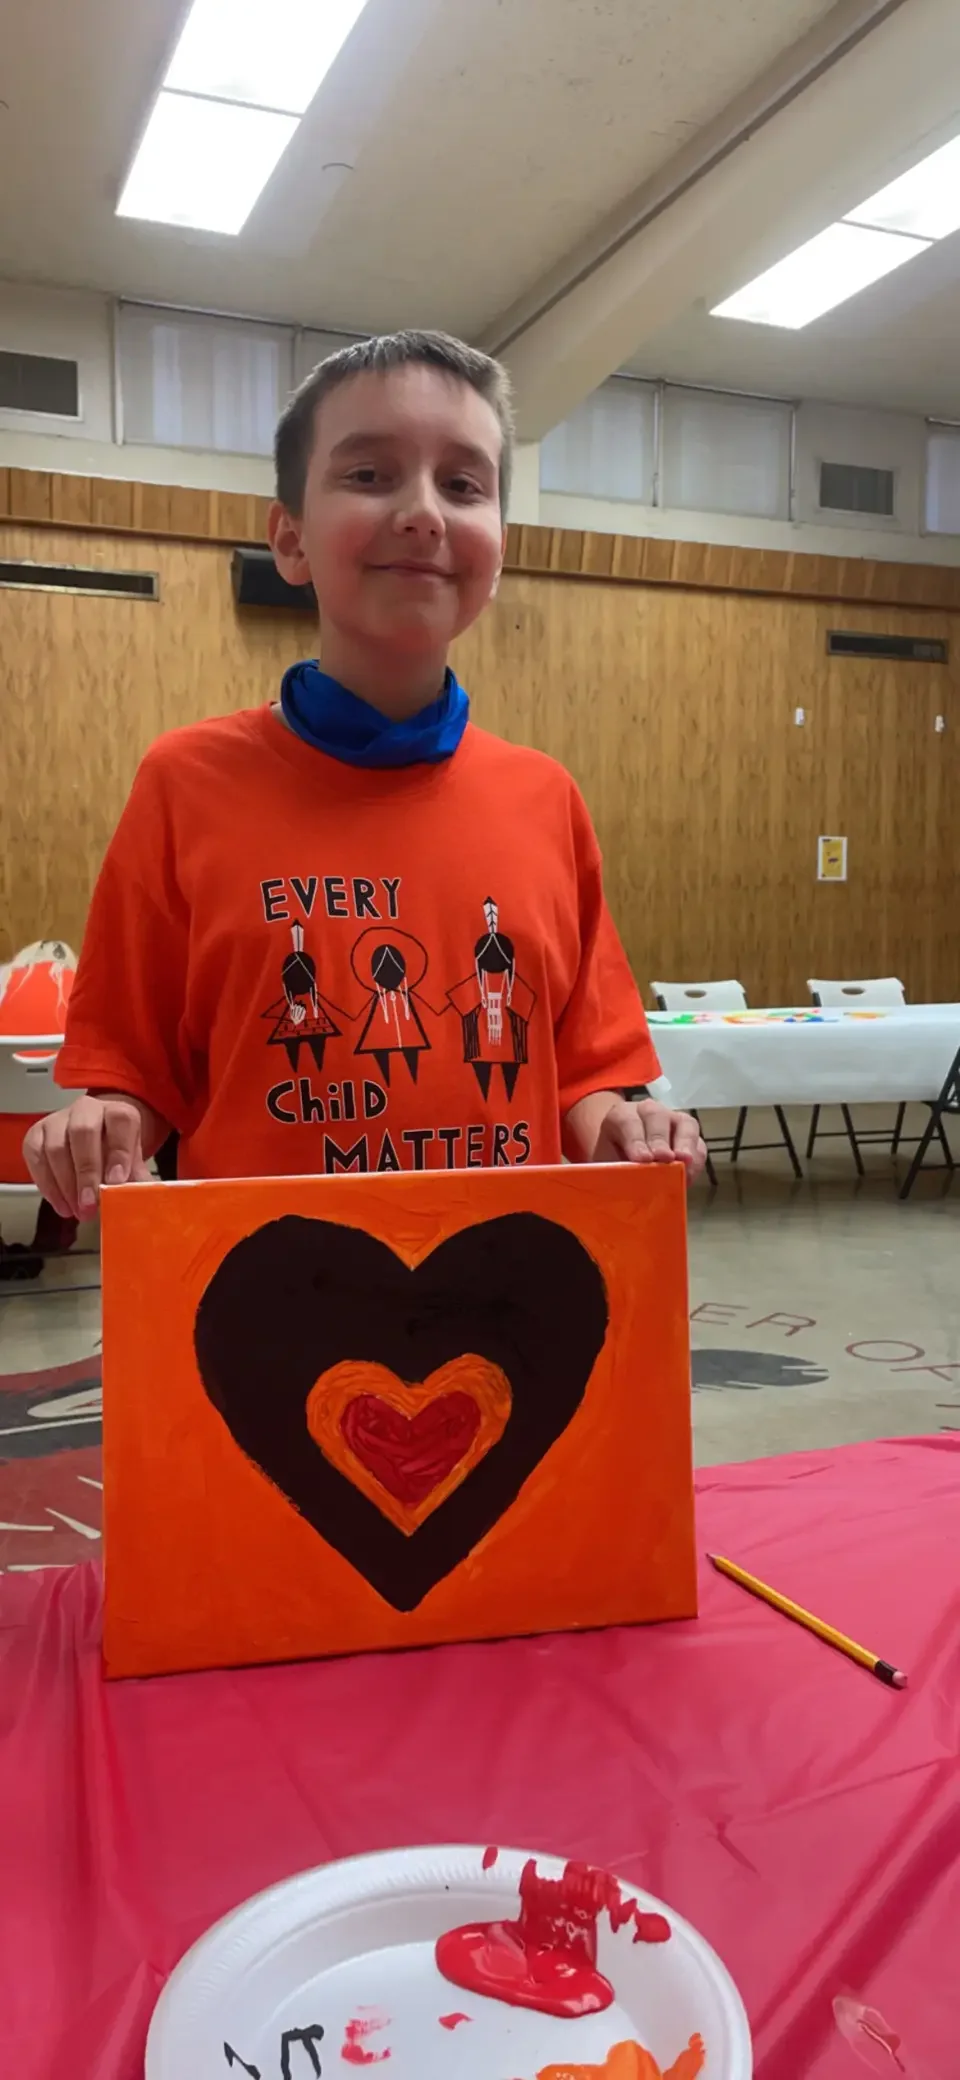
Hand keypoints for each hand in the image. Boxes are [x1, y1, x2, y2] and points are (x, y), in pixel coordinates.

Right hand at [22, 1095, 153, 1219]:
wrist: (97, 1141)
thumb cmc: (116, 1155)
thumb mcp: (133, 1165)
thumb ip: (137, 1181)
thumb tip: (141, 1202)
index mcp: (117, 1112)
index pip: (120, 1121)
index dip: (119, 1151)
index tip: (116, 1181)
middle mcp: (87, 1110)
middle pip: (83, 1131)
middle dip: (86, 1172)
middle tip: (90, 1203)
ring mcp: (58, 1120)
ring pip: (55, 1147)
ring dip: (66, 1185)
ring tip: (77, 1211)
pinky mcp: (36, 1134)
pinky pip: (36, 1157)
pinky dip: (47, 1185)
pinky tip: (61, 1204)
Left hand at [591, 1097, 706, 1177]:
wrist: (626, 1161)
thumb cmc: (613, 1163)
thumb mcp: (605, 1166)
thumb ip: (611, 1171)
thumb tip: (622, 1186)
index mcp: (621, 1116)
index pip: (627, 1121)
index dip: (635, 1139)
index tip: (641, 1159)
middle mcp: (648, 1112)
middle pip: (656, 1116)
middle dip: (659, 1139)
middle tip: (663, 1159)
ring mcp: (673, 1121)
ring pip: (684, 1124)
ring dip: (685, 1144)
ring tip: (684, 1162)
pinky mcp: (691, 1138)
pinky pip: (699, 1144)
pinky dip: (696, 1160)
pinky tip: (689, 1175)